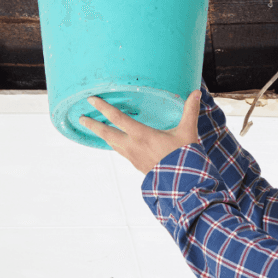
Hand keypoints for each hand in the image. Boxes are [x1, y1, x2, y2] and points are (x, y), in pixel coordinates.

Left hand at [80, 90, 201, 174]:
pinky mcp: (136, 165)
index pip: (118, 118)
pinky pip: (120, 151)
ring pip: (112, 144)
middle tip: (81, 118)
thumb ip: (190, 111)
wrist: (182, 184)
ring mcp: (133, 157)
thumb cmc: (184, 157)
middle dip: (93, 125)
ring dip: (102, 135)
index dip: (103, 107)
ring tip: (94, 129)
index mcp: (142, 135)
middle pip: (107, 133)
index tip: (91, 100)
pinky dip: (114, 144)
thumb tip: (196, 92)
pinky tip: (115, 143)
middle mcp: (133, 146)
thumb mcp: (187, 132)